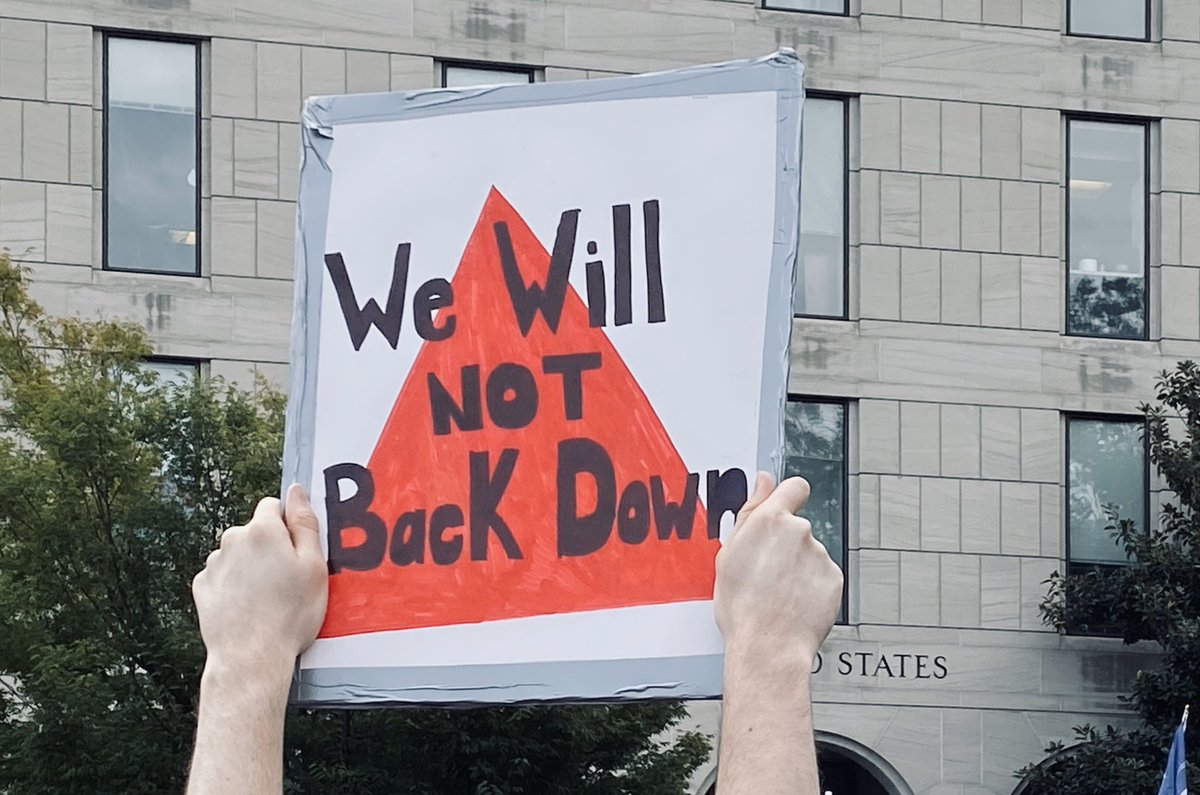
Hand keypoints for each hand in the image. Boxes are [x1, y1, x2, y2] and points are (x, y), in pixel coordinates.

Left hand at [192, 484, 327, 678]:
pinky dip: (234, 585)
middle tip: (287, 579)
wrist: (250, 656)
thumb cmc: (288, 616)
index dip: (288, 525)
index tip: (296, 548)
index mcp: (263, 531)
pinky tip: (249, 606)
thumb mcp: (314, 567)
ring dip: (251, 567)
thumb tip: (298, 492)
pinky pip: (223, 575)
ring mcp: (214, 564)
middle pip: (255, 531)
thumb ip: (305, 523)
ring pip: (238, 554)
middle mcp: (232, 540)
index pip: (273, 505)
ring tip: (268, 597)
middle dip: (270, 548)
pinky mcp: (203, 586)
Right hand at [713, 472, 842, 664]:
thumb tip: (763, 481)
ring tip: (778, 594)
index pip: (793, 487)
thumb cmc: (743, 607)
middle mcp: (800, 532)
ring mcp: (820, 556)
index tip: (783, 507)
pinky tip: (794, 603)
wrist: (768, 646)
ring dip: (798, 568)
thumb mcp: (729, 554)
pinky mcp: (834, 579)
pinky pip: (821, 576)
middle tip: (766, 573)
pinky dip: (811, 586)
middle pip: (797, 528)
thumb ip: (750, 510)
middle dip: (785, 545)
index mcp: (770, 521)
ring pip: (809, 554)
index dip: (788, 496)